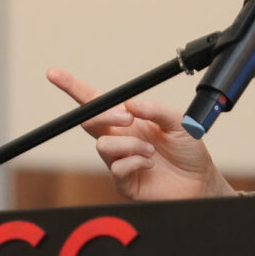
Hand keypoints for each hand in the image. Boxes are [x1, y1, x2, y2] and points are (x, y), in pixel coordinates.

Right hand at [46, 67, 234, 201]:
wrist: (200, 181)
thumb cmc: (188, 150)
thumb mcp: (178, 121)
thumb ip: (155, 110)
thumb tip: (131, 104)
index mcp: (129, 120)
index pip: (95, 102)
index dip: (73, 87)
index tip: (54, 73)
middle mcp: (120, 139)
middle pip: (90, 121)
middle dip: (106, 116)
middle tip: (128, 119)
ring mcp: (119, 161)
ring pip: (103, 146)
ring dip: (129, 145)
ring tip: (151, 151)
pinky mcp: (124, 182)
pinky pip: (117, 168)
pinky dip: (135, 162)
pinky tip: (150, 164)